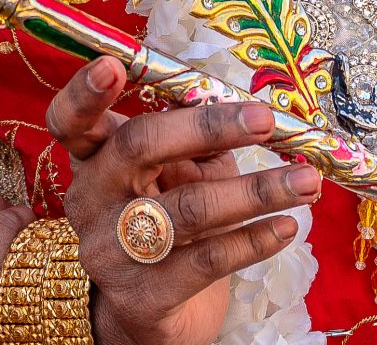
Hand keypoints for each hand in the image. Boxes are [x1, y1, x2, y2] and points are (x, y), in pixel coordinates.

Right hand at [49, 57, 314, 344]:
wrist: (150, 313)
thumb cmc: (169, 219)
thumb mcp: (178, 173)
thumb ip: (196, 140)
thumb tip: (245, 109)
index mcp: (94, 158)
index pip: (70, 120)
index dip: (85, 93)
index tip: (114, 64)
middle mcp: (91, 201)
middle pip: (139, 147)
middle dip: (206, 126)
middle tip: (264, 121)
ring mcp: (111, 252)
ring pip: (187, 208)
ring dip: (256, 191)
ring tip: (306, 181)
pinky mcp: (140, 298)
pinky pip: (207, 261)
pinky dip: (254, 240)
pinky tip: (287, 226)